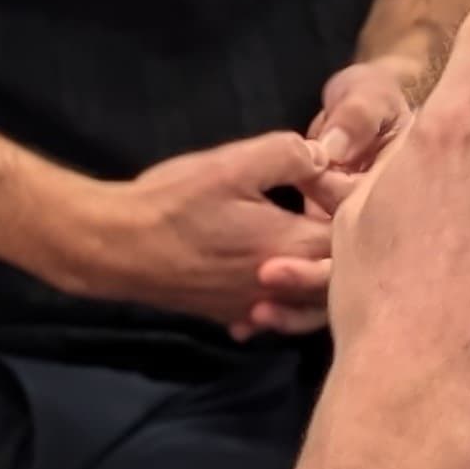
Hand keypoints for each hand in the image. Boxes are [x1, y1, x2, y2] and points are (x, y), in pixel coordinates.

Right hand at [76, 133, 336, 336]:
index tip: (339, 184)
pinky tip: (268, 274)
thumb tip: (326, 158)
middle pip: (334, 276)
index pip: (349, 237)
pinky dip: (281, 296)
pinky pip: (272, 311)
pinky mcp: (228, 314)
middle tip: (323, 212)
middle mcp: (280, 286)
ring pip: (305, 300)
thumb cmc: (175, 202)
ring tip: (304, 243)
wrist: (116, 247)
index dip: (353, 209)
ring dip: (312, 274)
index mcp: (289, 246)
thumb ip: (288, 154)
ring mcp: (253, 306)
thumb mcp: (233, 164)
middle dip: (340, 247)